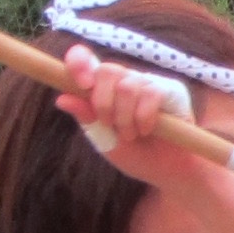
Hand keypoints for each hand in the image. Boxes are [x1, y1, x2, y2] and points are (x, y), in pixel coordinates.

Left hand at [52, 45, 218, 198]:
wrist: (172, 173)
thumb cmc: (139, 157)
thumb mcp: (105, 141)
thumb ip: (87, 120)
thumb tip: (62, 99)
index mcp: (105, 88)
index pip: (86, 59)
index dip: (78, 62)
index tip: (81, 84)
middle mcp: (126, 81)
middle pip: (107, 70)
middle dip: (103, 102)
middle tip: (110, 126)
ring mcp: (150, 83)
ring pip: (126, 85)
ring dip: (125, 116)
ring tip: (132, 135)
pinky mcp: (172, 90)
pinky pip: (151, 93)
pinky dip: (144, 116)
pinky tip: (148, 130)